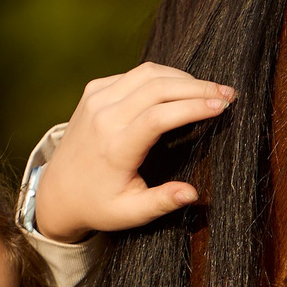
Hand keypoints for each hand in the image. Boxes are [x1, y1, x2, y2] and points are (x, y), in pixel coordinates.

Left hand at [30, 61, 235, 241]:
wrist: (57, 191)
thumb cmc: (99, 205)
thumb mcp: (130, 213)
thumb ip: (161, 202)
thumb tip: (192, 193)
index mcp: (114, 147)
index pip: (159, 116)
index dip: (194, 107)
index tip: (223, 106)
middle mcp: (103, 117)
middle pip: (158, 87)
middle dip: (199, 87)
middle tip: (229, 93)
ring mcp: (96, 99)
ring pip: (147, 73)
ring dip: (183, 78)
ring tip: (210, 90)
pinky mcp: (93, 90)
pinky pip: (134, 74)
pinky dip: (161, 77)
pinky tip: (179, 89)